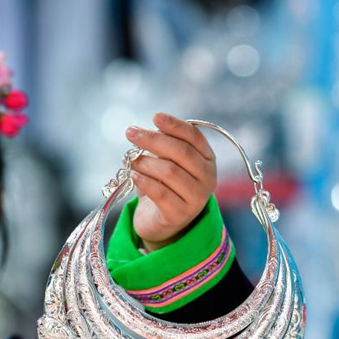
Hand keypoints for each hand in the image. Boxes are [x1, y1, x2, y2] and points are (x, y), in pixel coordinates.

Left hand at [125, 113, 216, 251]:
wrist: (159, 221)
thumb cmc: (162, 185)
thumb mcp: (164, 161)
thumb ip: (161, 146)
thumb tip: (144, 131)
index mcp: (206, 158)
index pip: (194, 136)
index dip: (175, 125)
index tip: (155, 116)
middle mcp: (207, 177)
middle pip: (181, 152)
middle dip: (153, 139)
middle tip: (131, 132)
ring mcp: (196, 198)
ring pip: (169, 172)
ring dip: (145, 162)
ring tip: (130, 160)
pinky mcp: (180, 214)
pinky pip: (160, 192)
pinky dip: (144, 180)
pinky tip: (133, 175)